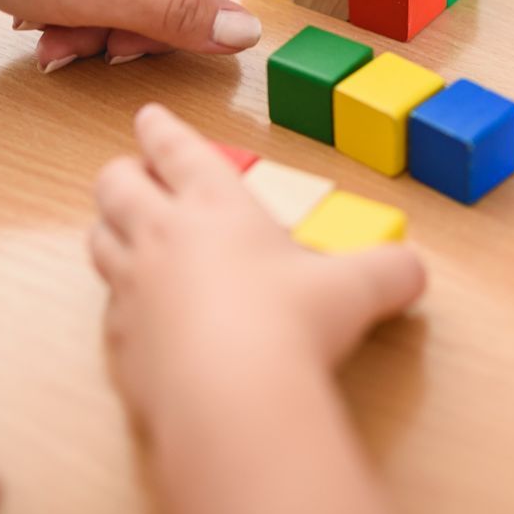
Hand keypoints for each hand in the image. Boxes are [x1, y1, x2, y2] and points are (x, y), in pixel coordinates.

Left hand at [88, 104, 426, 427]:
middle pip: (117, 184)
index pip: (177, 149)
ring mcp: (134, 288)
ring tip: (123, 230)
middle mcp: (164, 236)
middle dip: (124, 172)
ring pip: (100, 239)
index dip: (161, 129)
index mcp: (215, 204)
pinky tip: (140, 313)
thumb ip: (388, 272)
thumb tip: (413, 271)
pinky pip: (108, 309)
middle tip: (132, 173)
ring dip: (110, 229)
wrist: (232, 396)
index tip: (149, 117)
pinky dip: (120, 302)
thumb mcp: (357, 289)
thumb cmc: (290, 325)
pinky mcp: (119, 343)